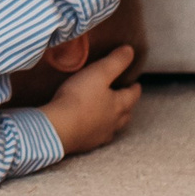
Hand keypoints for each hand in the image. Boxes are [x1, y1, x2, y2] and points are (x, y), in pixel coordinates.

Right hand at [38, 45, 141, 159]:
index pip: (132, 95)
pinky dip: (97, 130)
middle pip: (125, 114)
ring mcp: (100, 135)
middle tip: (124, 98)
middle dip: (127, 105)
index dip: (135, 88)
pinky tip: (91, 128)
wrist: (59, 128)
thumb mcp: (99, 73)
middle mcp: (113, 123)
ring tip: (109, 114)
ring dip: (113, 120)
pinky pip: (96, 136)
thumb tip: (131, 51)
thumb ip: (115, 61)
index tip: (135, 83)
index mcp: (119, 105)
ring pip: (113, 127)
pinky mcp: (86, 144)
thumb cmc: (80, 98)